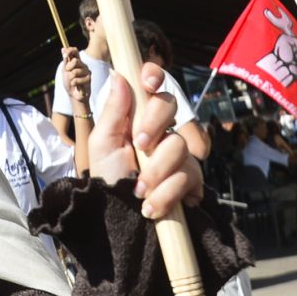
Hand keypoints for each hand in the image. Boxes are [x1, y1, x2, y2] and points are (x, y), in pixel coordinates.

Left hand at [59, 47, 90, 107]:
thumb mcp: (65, 71)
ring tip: (73, 82)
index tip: (65, 54)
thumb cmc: (69, 82)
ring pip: (75, 72)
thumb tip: (63, 48)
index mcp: (77, 61)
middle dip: (68, 68)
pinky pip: (77, 80)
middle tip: (68, 73)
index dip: (70, 50)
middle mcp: (83, 65)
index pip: (75, 51)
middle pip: (75, 61)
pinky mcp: (89, 79)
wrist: (73, 95)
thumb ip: (65, 61)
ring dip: (70, 78)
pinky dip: (74, 84)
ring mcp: (87, 71)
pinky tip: (77, 86)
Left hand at [88, 62, 202, 219]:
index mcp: (137, 117)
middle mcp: (161, 131)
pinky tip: (152, 207)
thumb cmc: (107, 180)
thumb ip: (114, 111)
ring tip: (139, 191)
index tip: (148, 84)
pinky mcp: (192, 181)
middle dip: (155, 125)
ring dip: (157, 171)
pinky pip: (190, 177)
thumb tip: (118, 74)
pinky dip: (168, 194)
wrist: (118, 221)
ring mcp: (179, 155)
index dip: (154, 76)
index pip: (153, 85)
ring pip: (180, 145)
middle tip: (139, 146)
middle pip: (171, 106)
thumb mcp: (103, 145)